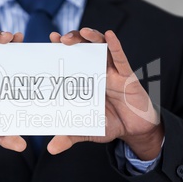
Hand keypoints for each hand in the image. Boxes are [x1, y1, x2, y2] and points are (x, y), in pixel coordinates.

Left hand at [47, 28, 163, 159]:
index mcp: (85, 81)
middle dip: (73, 39)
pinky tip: (109, 35)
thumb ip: (70, 136)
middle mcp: (96, 72)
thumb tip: (51, 149)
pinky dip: (115, 46)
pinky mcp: (127, 76)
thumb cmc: (110, 124)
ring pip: (101, 47)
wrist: (135, 130)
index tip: (48, 41)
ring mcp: (112, 72)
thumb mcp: (87, 130)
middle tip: (60, 39)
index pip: (70, 60)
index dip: (59, 49)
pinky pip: (121, 58)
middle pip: (84, 48)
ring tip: (82, 32)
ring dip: (91, 37)